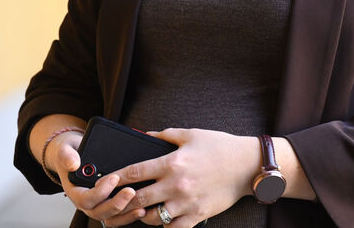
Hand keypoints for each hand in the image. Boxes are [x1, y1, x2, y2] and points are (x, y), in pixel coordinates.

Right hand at [49, 133, 147, 226]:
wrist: (76, 156)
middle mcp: (87, 202)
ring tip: (142, 207)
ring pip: (110, 218)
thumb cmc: (71, 155)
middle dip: (116, 204)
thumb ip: (66, 156)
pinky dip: (129, 216)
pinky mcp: (109, 204)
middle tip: (131, 191)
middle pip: (99, 212)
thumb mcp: (65, 150)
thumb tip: (73, 164)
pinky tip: (143, 209)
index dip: (100, 193)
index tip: (114, 178)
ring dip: (126, 214)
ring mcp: (98, 205)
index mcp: (75, 191)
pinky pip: (118, 216)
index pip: (85, 200)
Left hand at [117, 128, 259, 227]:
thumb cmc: (220, 147)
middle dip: (122, 201)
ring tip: (138, 211)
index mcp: (172, 162)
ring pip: (152, 218)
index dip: (115, 178)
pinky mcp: (197, 215)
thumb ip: (165, 135)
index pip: (134, 172)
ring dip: (141, 215)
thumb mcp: (192, 134)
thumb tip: (144, 135)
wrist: (247, 165)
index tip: (105, 181)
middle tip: (114, 202)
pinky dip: (163, 226)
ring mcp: (186, 202)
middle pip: (137, 198)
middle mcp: (176, 184)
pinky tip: (161, 219)